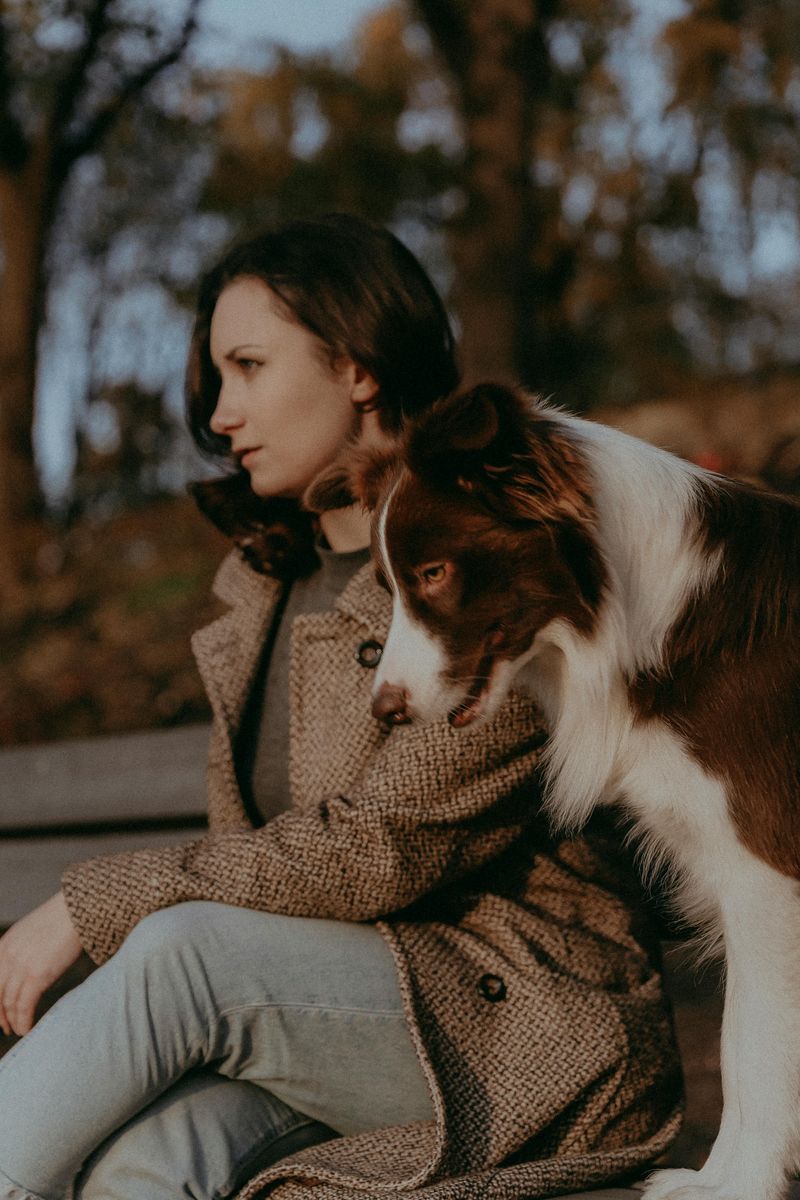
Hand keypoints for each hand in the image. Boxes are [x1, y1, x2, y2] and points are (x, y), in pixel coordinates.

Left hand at [0, 892, 82, 1035]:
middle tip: (6, 1026)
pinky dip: (23, 1021)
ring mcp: (21, 966)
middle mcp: (7, 956)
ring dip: (13, 1020)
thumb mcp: (32, 931)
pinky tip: (26, 1028)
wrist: (79, 910)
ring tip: (18, 1030)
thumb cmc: (63, 918)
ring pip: (9, 1003)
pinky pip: (24, 1006)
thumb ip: (22, 951)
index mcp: (4, 945)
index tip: (0, 1011)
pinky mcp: (36, 975)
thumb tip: (26, 973)